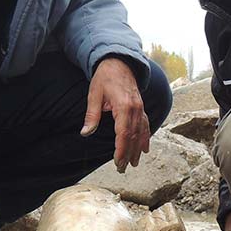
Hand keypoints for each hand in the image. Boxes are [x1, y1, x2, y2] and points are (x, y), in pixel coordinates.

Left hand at [82, 56, 148, 172]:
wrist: (119, 62)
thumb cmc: (105, 77)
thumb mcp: (94, 94)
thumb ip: (92, 115)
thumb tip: (85, 133)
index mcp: (123, 106)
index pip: (123, 133)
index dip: (121, 150)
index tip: (117, 162)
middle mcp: (135, 108)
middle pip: (133, 136)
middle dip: (128, 154)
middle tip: (122, 168)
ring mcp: (140, 108)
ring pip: (141, 132)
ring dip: (138, 149)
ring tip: (134, 163)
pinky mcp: (141, 107)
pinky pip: (146, 125)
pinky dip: (146, 137)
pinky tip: (145, 148)